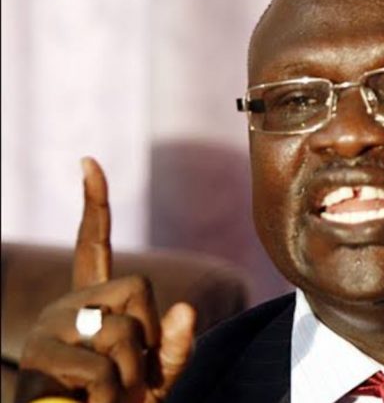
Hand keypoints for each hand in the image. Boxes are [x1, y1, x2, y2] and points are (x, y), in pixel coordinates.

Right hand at [17, 157, 195, 402]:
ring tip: (113, 395)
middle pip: (137, 287)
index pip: (94, 245)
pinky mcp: (40, 357)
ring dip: (133, 375)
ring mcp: (51, 327)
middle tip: (133, 374)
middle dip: (149, 335)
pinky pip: (103, 369)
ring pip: (122, 331)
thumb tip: (185, 308)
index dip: (94, 204)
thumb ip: (177, 344)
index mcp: (95, 302)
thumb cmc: (127, 401)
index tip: (90, 162)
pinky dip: (114, 396)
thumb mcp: (161, 373)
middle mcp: (69, 304)